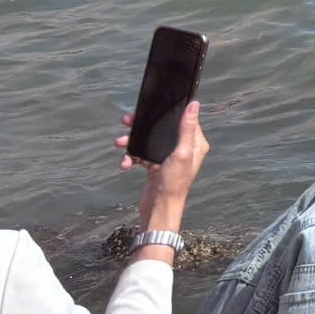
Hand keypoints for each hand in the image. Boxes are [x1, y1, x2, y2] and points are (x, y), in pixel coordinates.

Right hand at [115, 101, 207, 230]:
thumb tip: (194, 104)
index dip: (170, 111)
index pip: (185, 119)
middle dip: (144, 126)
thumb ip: (186, 129)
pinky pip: (141, 155)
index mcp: (195, 143)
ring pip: (149, 141)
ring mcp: (168, 157)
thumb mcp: (182, 153)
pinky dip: (132, 157)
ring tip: (119, 142)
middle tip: (127, 120)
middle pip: (163, 129)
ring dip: (133, 141)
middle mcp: (183, 148)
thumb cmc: (174, 182)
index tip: (153, 105)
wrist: (159, 209)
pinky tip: (125, 163)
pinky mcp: (155, 165)